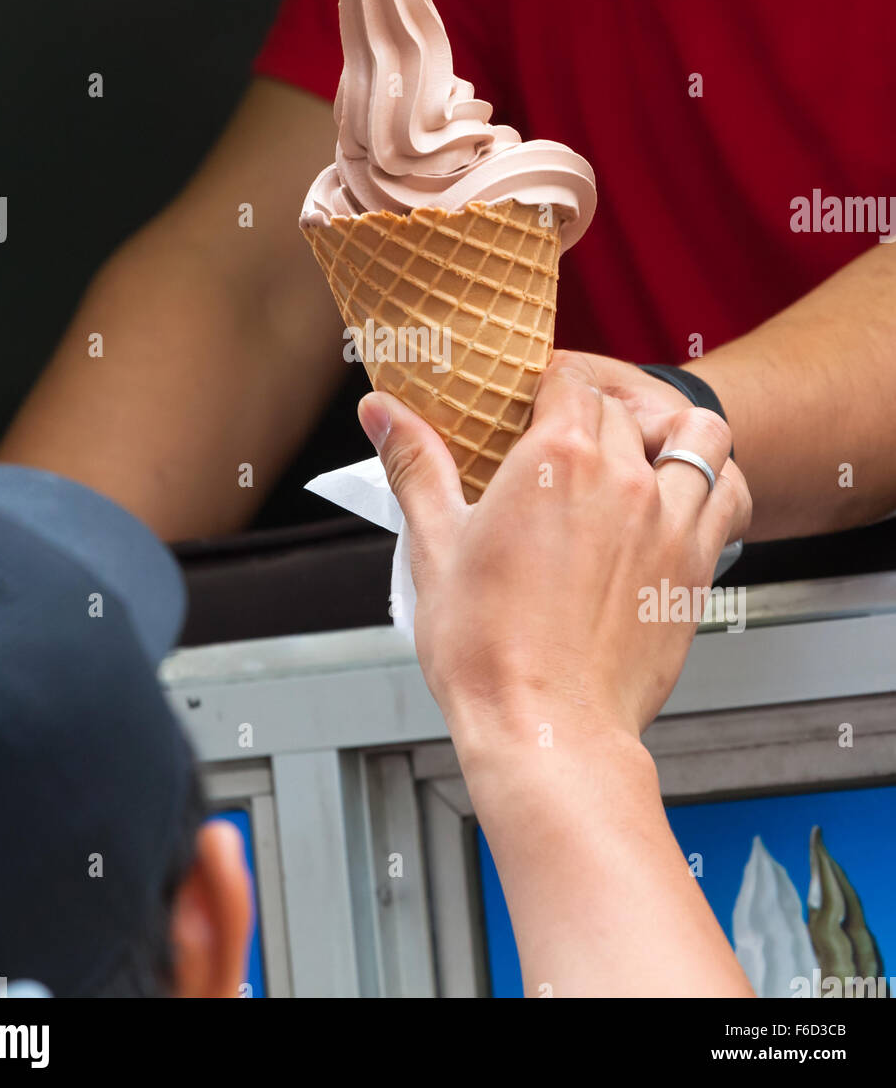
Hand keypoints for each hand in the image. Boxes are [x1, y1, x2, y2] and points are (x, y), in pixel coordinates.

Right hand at [358, 351, 750, 750]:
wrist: (548, 730)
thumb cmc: (488, 653)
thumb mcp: (434, 545)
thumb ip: (414, 464)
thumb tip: (381, 412)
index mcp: (554, 460)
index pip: (568, 381)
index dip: (548, 388)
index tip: (532, 408)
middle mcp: (621, 478)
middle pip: (621, 409)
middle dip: (593, 415)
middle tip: (562, 449)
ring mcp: (668, 521)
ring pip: (699, 435)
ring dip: (673, 434)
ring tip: (643, 455)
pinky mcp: (696, 565)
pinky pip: (730, 494)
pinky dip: (715, 482)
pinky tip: (683, 499)